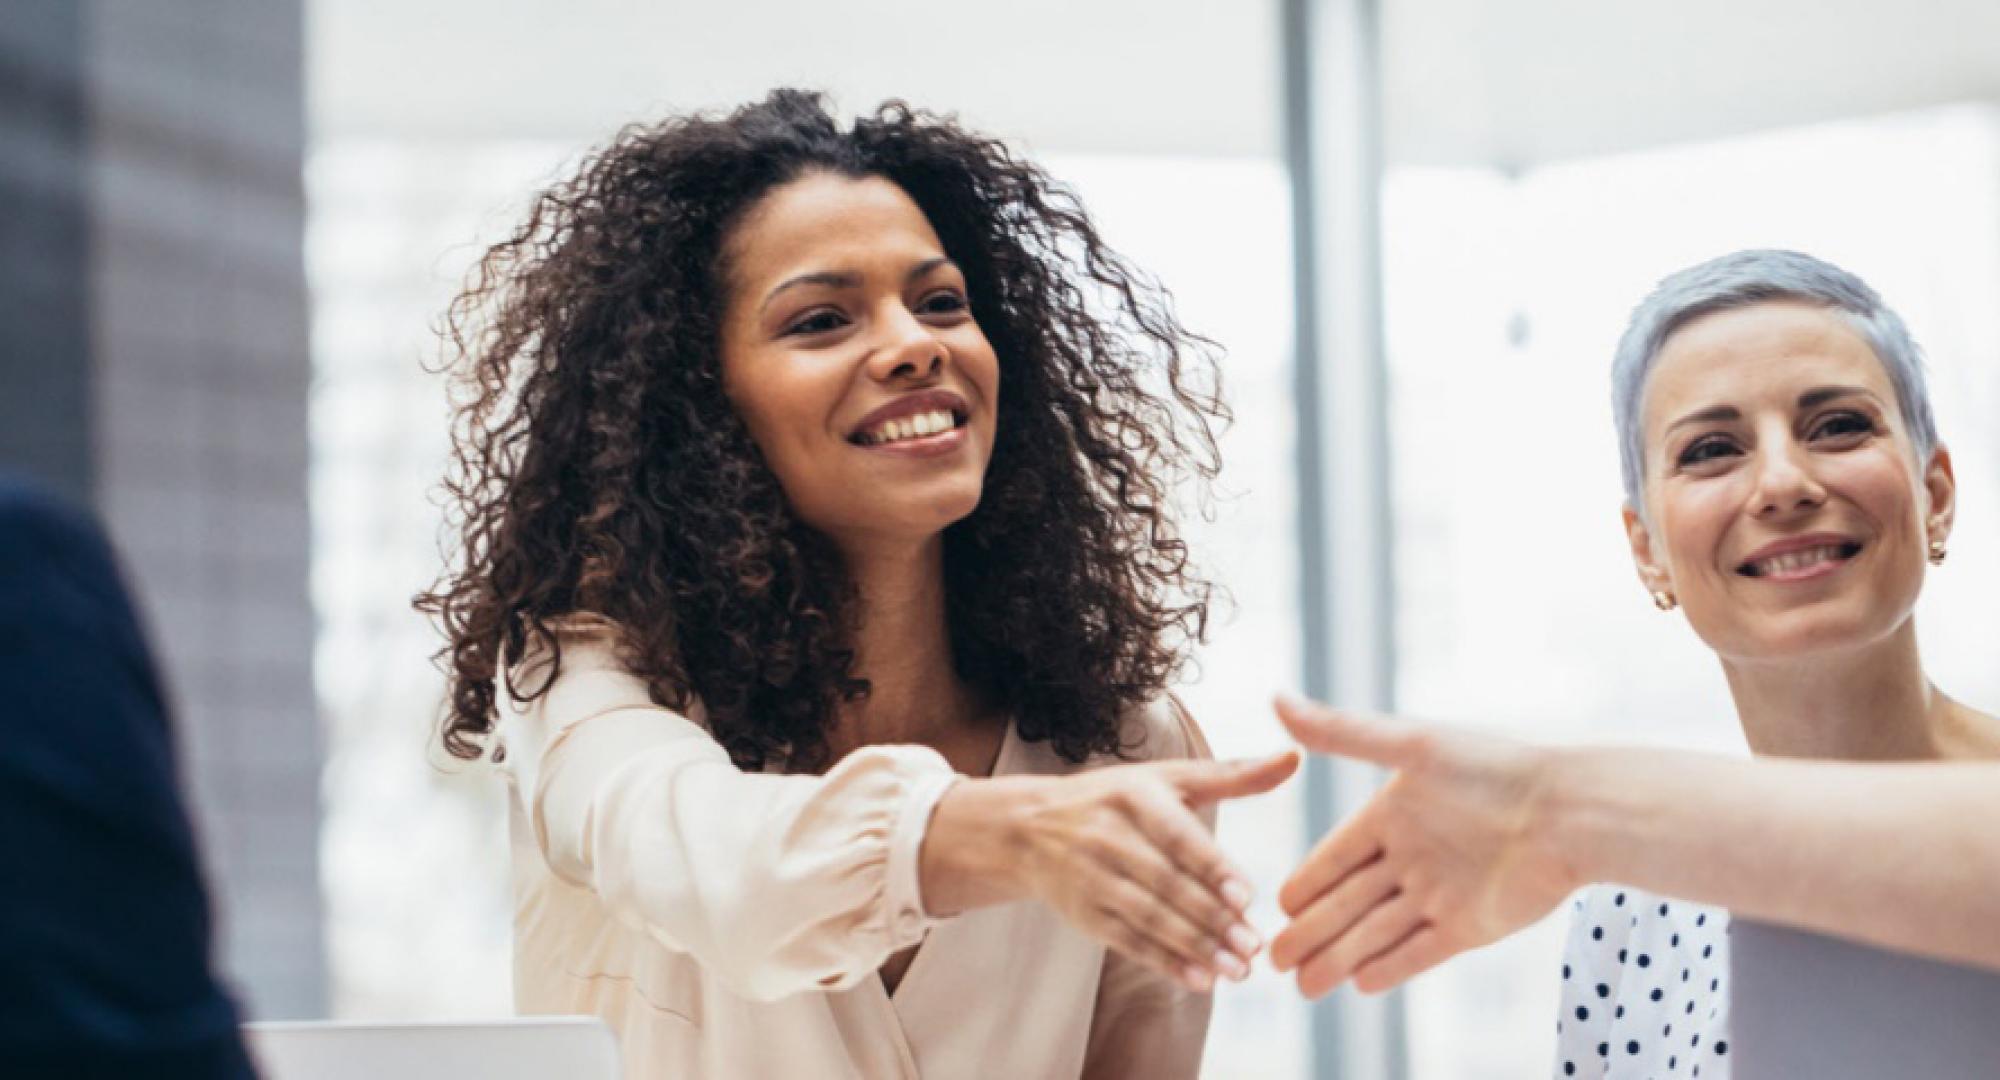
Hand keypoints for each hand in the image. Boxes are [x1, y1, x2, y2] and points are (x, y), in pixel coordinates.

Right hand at [932, 751, 1297, 991]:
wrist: (1028, 828)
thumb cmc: (1116, 799)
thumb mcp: (1167, 778)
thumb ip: (1232, 774)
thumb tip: (1294, 757)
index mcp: (1133, 797)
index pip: (1176, 836)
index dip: (1210, 867)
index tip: (1245, 896)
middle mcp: (1107, 836)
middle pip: (1165, 884)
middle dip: (1211, 918)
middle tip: (1254, 946)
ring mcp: (1092, 879)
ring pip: (1149, 918)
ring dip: (1194, 948)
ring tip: (1237, 970)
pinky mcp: (1083, 914)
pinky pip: (1128, 942)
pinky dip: (1165, 963)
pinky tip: (1200, 980)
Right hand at [1268, 696, 1578, 997]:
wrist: (1570, 812)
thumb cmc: (1492, 769)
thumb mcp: (1410, 744)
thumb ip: (1341, 732)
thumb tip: (1276, 698)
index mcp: (1393, 816)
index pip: (1335, 857)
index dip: (1306, 882)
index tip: (1275, 906)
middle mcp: (1412, 858)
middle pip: (1348, 903)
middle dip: (1309, 933)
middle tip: (1271, 959)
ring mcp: (1441, 894)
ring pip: (1376, 932)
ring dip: (1338, 958)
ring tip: (1302, 986)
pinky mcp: (1471, 926)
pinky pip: (1420, 951)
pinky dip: (1391, 966)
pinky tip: (1358, 984)